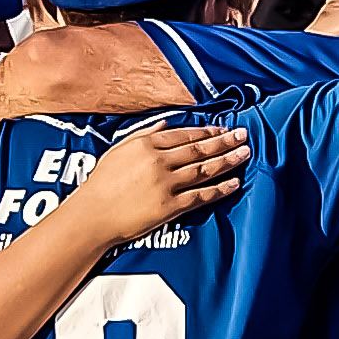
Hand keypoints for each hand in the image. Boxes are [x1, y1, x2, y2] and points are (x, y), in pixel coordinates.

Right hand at [59, 124, 252, 240]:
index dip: (208, 131)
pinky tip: (235, 182)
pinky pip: (201, 195)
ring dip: (228, 161)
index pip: (185, 135)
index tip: (223, 129)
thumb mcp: (119, 150)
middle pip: (200, 149)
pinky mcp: (170, 207)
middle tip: (244, 135)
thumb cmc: (101, 183)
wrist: (92, 216)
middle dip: (225, 142)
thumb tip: (166, 122)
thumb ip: (144, 134)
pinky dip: (220, 188)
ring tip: (245, 154)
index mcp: (146, 145)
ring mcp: (166, 185)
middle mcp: (159, 162)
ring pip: (205, 169)